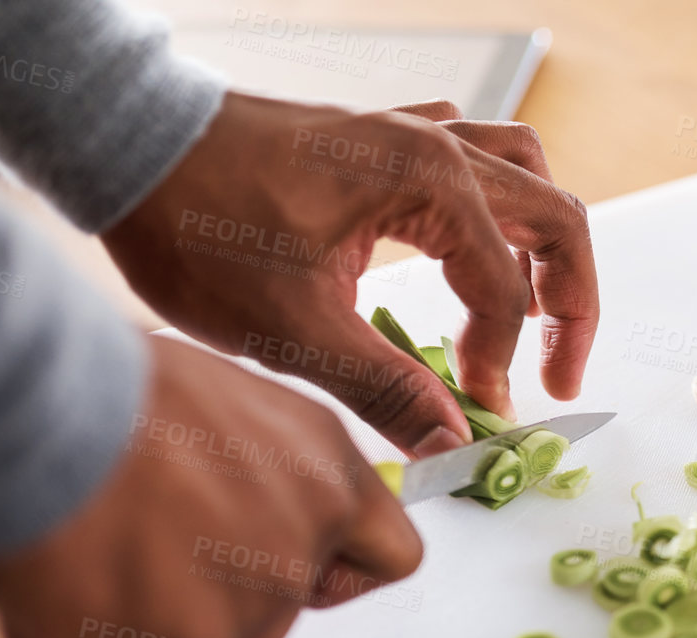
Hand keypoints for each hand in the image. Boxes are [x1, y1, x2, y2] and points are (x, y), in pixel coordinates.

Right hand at [0, 335, 420, 637]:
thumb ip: (270, 472)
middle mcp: (291, 560)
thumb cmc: (107, 380)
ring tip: (84, 545)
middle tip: (135, 535)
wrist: (21, 402)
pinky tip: (44, 581)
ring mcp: (221, 624)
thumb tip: (256, 510)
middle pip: (268, 627)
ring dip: (138, 629)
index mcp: (326, 482)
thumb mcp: (230, 402)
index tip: (298, 561)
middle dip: (208, 602)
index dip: (339, 570)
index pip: (391, 557)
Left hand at [102, 93, 599, 457]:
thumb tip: (453, 446)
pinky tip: (475, 245)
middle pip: (555, 218)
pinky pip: (473, 156)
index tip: (475, 415)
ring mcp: (408, 132)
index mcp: (429, 184)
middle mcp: (434, 146)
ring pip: (524, 174)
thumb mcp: (295, 332)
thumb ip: (388, 390)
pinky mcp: (378, 137)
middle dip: (571, 303)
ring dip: (546, 243)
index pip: (503, 289)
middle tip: (561, 373)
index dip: (498, 364)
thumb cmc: (198, 227)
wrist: (125, 151)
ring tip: (541, 309)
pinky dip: (496, 205)